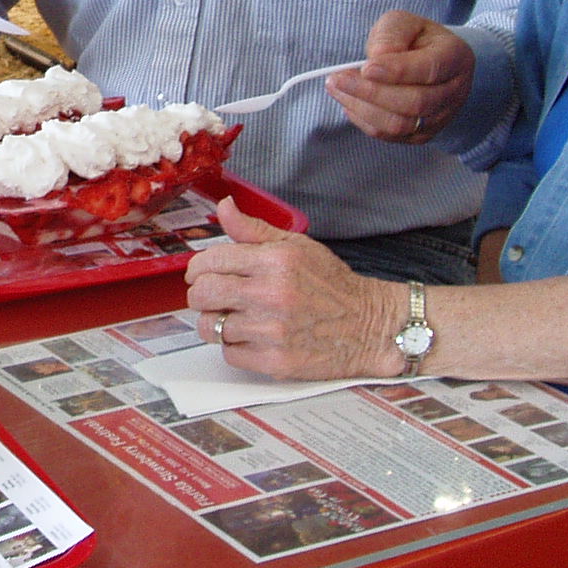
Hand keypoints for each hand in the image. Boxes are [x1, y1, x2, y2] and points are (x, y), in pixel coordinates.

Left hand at [187, 199, 402, 379]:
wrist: (369, 326)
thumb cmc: (332, 285)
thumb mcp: (297, 246)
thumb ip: (254, 229)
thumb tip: (224, 207)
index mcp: (275, 262)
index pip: (209, 262)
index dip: (198, 268)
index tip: (202, 273)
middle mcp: (271, 295)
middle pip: (203, 295)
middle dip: (201, 294)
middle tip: (213, 296)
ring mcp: (272, 331)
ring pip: (212, 327)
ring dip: (217, 322)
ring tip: (235, 317)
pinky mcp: (275, 361)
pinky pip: (229, 354)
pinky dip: (235, 346)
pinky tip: (252, 336)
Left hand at [327, 10, 473, 144]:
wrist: (430, 62)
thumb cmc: (415, 40)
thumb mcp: (404, 23)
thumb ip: (391, 35)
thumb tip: (376, 59)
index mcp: (456, 58)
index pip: (429, 69)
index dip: (397, 71)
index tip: (366, 68)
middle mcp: (454, 92)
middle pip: (414, 103)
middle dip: (371, 92)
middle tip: (337, 79)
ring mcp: (440, 118)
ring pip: (400, 125)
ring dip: (362, 108)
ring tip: (337, 89)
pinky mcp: (421, 135)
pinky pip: (389, 136)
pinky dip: (364, 120)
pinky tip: (349, 102)